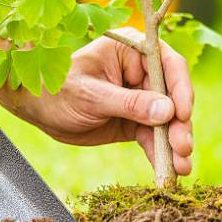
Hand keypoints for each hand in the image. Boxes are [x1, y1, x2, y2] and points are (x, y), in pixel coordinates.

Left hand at [0, 28, 193, 174]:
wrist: (38, 109)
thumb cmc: (58, 91)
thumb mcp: (91, 96)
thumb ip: (129, 104)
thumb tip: (168, 111)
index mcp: (131, 50)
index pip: (167, 65)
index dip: (181, 89)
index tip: (183, 114)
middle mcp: (141, 71)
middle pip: (173, 96)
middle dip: (179, 124)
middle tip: (182, 148)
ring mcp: (140, 98)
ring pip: (167, 121)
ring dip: (174, 144)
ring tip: (181, 167)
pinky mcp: (135, 121)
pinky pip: (153, 137)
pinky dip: (161, 153)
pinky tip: (169, 171)